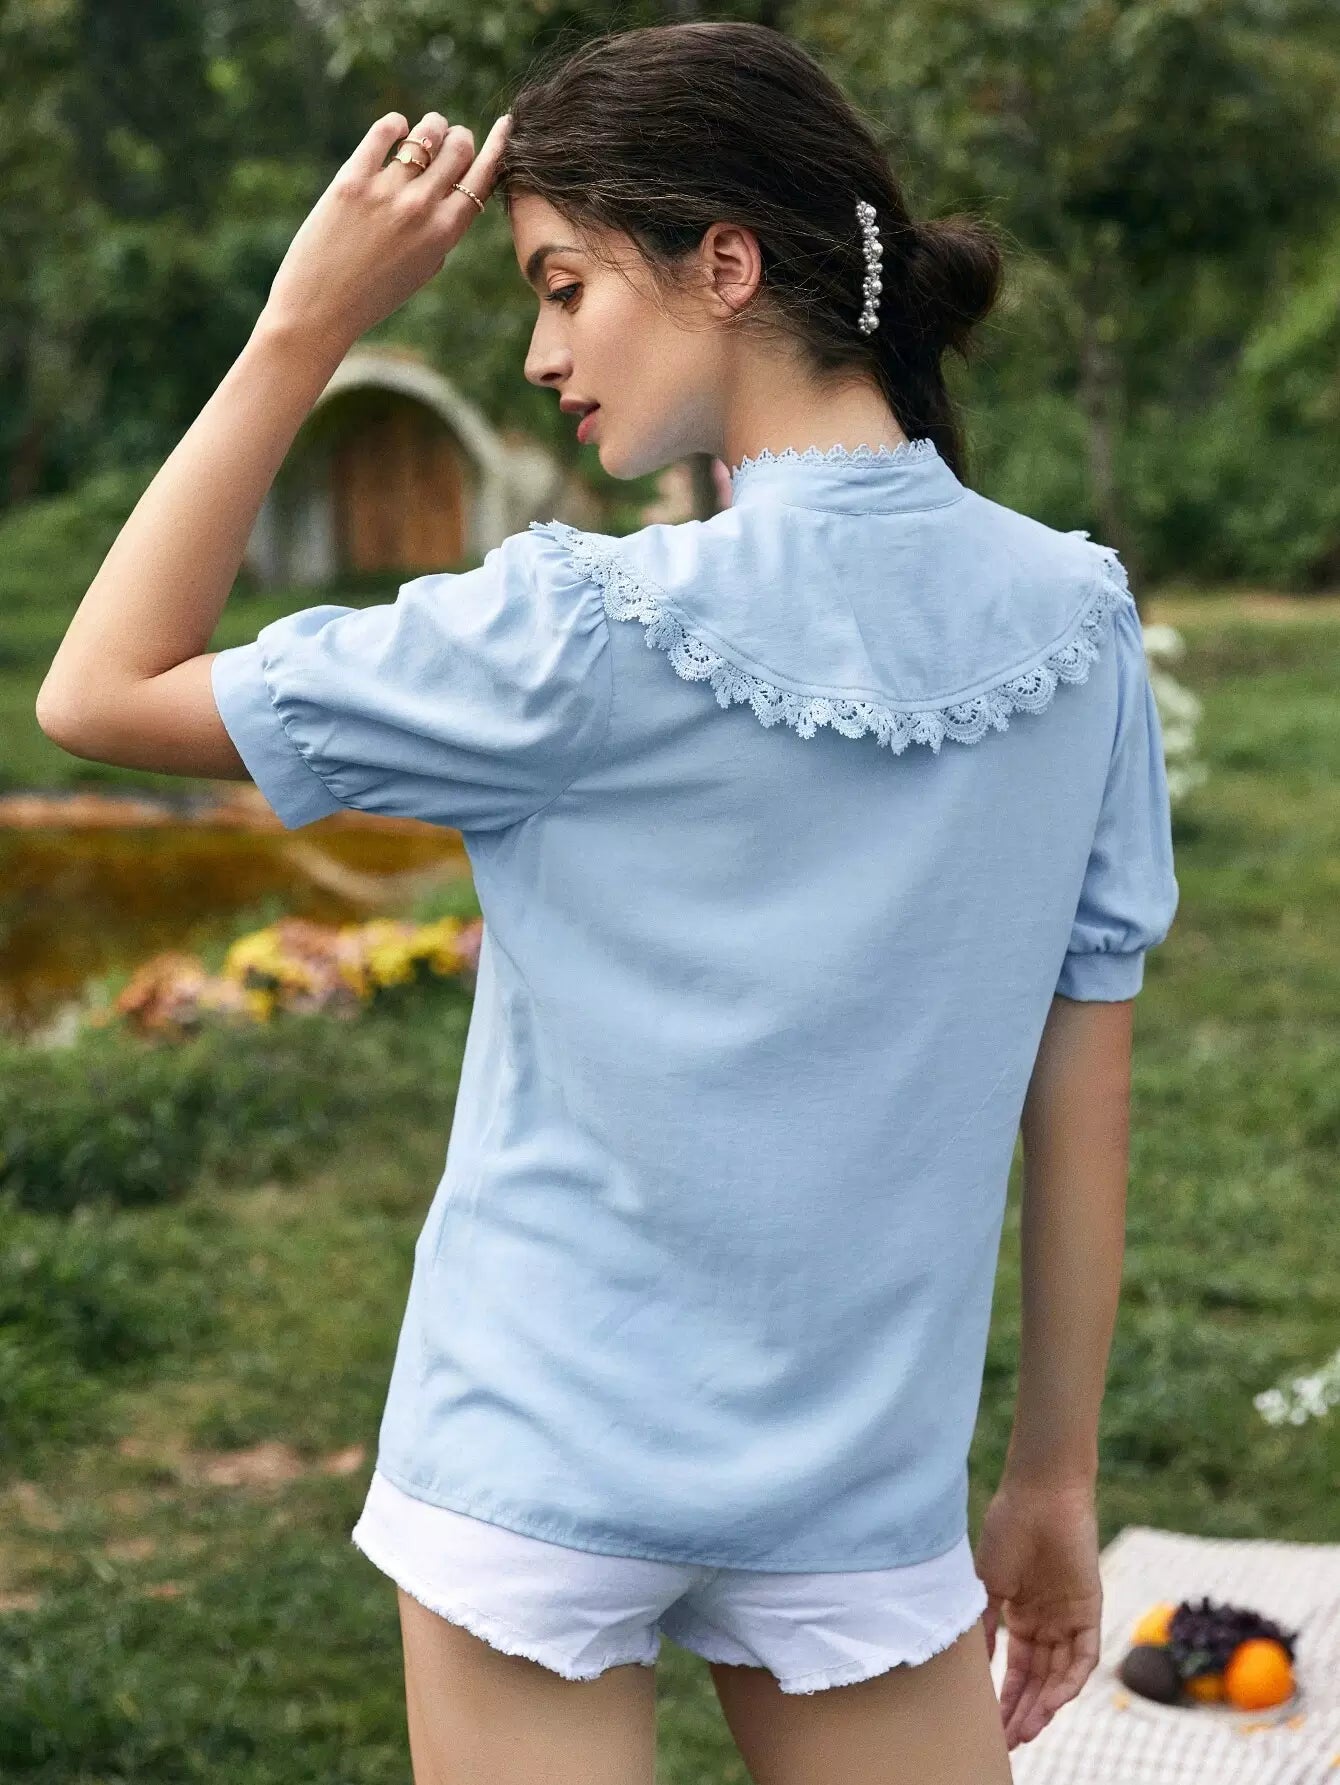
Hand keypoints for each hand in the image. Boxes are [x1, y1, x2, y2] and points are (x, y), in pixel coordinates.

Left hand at [258, 109, 510, 360]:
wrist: (320, 309)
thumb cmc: (372, 296)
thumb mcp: (421, 270)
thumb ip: (440, 234)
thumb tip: (449, 192)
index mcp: (445, 234)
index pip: (484, 177)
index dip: (497, 146)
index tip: (503, 125)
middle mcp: (422, 209)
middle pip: (459, 148)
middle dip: (459, 137)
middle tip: (451, 137)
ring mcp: (387, 192)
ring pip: (425, 134)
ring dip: (432, 126)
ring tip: (427, 129)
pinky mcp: (352, 180)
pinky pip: (384, 132)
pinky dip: (396, 124)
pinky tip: (397, 128)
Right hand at [973, 1477, 1102, 1749]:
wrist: (1039, 1496)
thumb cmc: (1007, 1530)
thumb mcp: (986, 1583)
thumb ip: (983, 1623)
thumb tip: (975, 1664)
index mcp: (1022, 1615)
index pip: (1017, 1671)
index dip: (1006, 1699)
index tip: (993, 1727)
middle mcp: (1048, 1623)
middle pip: (1039, 1680)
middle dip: (1024, 1712)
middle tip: (1009, 1742)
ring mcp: (1070, 1618)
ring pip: (1060, 1676)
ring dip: (1045, 1706)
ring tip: (1027, 1731)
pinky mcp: (1090, 1612)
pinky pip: (1083, 1657)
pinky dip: (1069, 1681)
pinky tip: (1052, 1702)